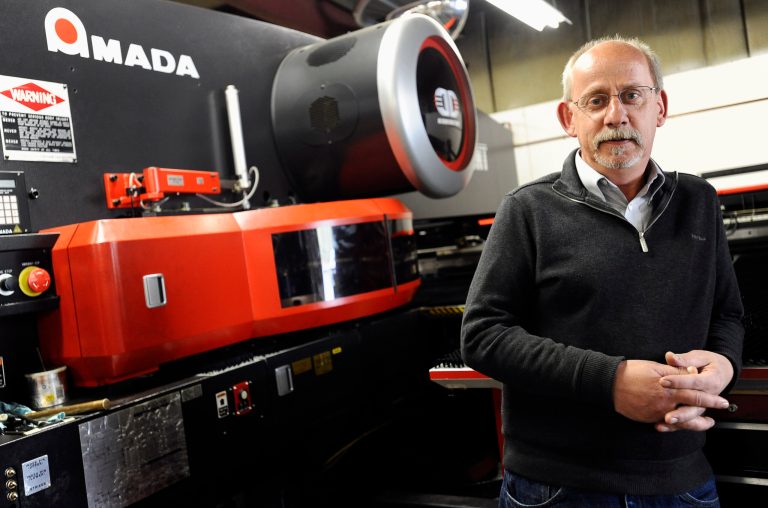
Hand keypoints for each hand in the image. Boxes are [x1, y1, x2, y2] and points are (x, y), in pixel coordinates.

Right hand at [613, 360, 728, 424]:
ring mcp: (657, 413)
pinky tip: (683, 424)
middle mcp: (665, 403)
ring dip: (696, 423)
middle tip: (721, 408)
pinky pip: (667, 425)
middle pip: (692, 408)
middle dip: (708, 409)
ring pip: (682, 422)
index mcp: (668, 388)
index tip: (721, 400)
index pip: (694, 393)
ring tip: (707, 423)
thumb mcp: (655, 367)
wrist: (608, 384)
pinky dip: (678, 426)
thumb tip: (690, 373)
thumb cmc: (630, 372)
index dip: (710, 397)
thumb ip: (674, 372)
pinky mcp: (649, 418)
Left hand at [655, 350, 734, 432]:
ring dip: (679, 421)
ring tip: (665, 422)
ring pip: (692, 416)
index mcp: (711, 380)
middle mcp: (709, 396)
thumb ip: (685, 359)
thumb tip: (670, 356)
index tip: (662, 381)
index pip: (694, 382)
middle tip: (667, 415)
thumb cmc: (709, 362)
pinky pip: (688, 421)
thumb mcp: (700, 357)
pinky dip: (675, 426)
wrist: (723, 372)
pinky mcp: (696, 411)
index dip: (678, 382)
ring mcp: (703, 405)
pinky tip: (660, 426)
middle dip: (680, 411)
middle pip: (695, 405)